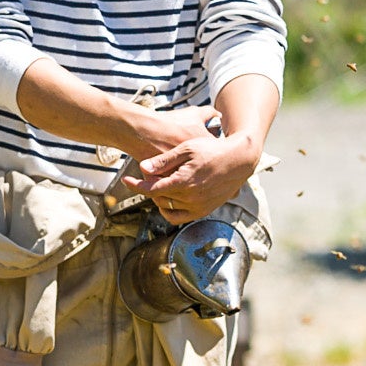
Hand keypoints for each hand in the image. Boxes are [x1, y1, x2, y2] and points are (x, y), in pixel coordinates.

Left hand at [133, 108, 259, 221]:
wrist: (239, 160)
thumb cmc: (213, 150)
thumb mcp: (187, 149)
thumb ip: (164, 160)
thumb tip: (143, 168)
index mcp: (185, 181)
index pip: (152, 189)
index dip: (136, 185)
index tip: (126, 181)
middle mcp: (191, 198)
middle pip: (158, 197)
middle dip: (149, 186)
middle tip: (150, 174)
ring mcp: (198, 206)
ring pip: (167, 207)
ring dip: (159, 197)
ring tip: (161, 183)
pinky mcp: (204, 211)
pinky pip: (179, 217)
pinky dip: (170, 209)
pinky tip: (170, 196)